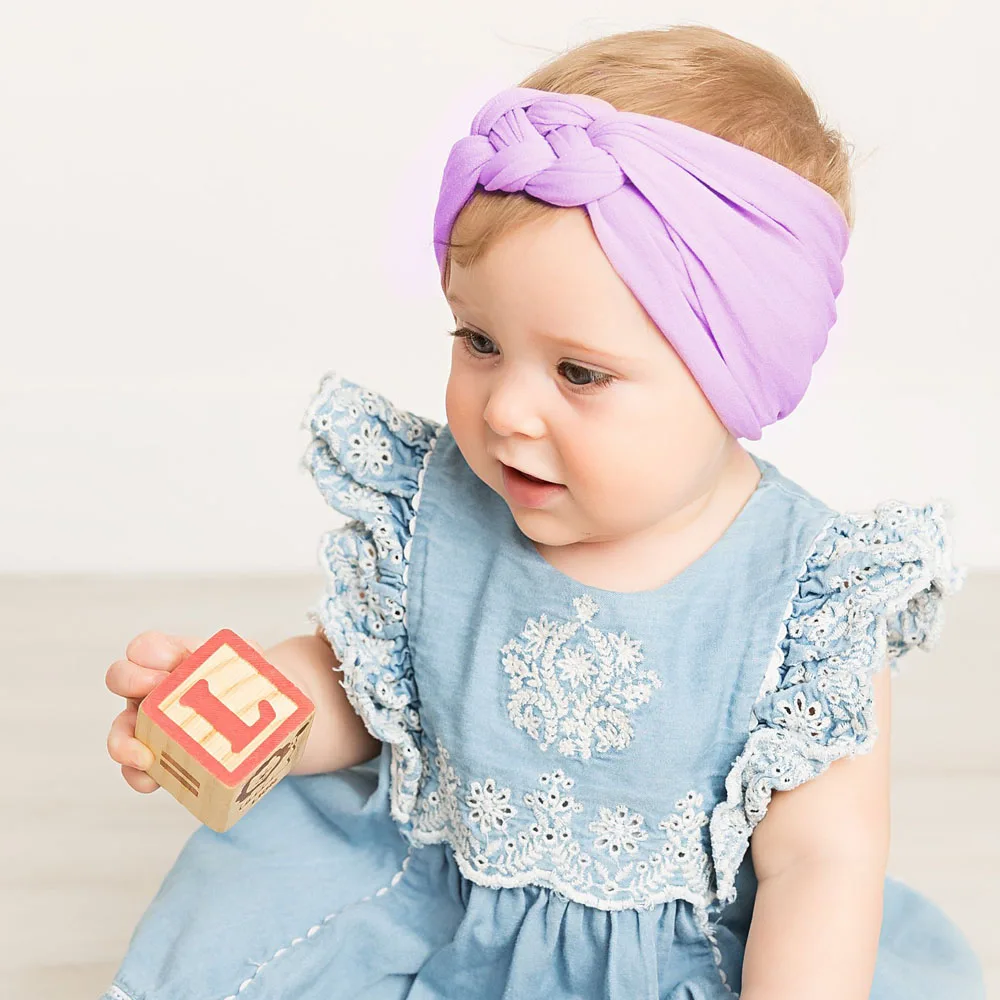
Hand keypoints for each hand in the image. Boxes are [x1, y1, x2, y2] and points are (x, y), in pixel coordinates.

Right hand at [105, 630, 265, 792]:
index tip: (172, 664)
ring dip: (123, 743)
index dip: (150, 652)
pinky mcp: (159, 758)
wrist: (262, 722)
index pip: (146, 646)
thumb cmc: (248, 686)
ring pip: (120, 730)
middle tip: (155, 689)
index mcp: (175, 661)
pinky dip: (138, 776)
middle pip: (120, 677)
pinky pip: (135, 769)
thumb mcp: (254, 665)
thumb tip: (249, 651)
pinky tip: (152, 779)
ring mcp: (151, 724)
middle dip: (130, 680)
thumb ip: (251, 654)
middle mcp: (155, 690)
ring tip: (145, 756)